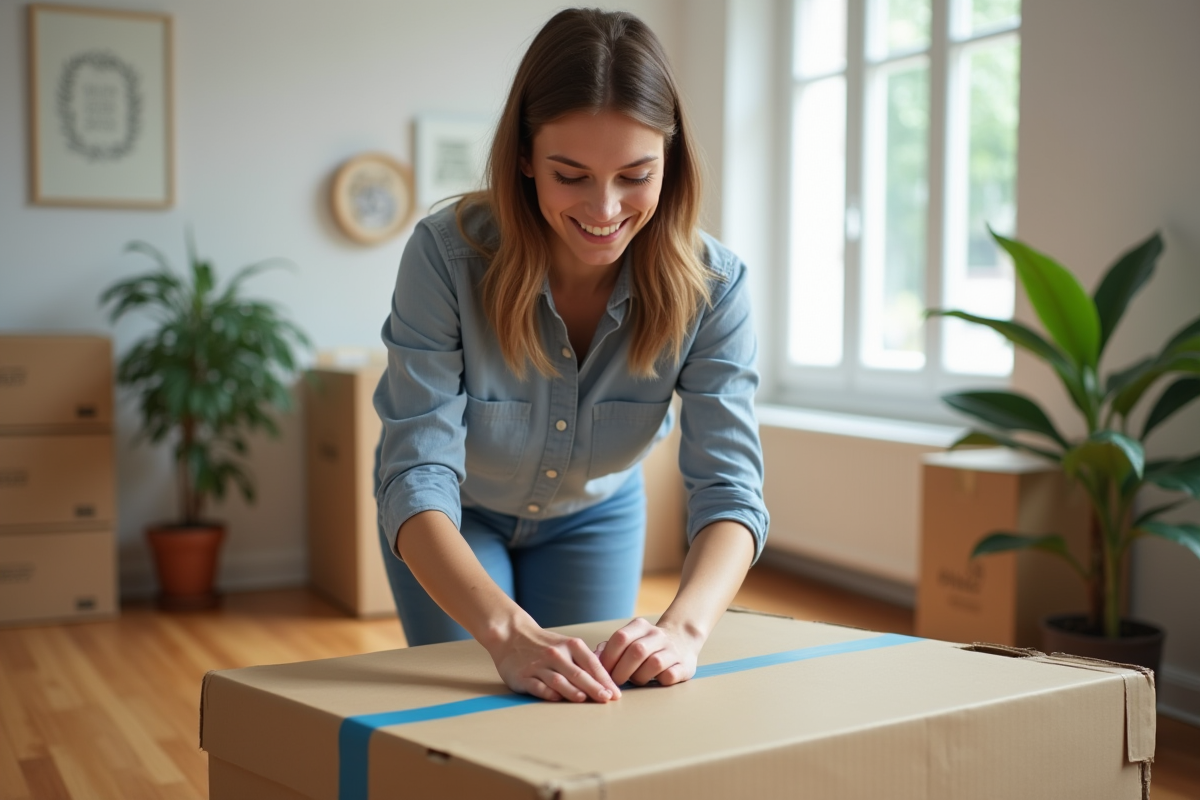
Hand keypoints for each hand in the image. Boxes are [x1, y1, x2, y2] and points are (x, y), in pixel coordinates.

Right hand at [486, 617, 622, 702]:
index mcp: (571, 646)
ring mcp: (539, 665)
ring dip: (572, 690)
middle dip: (594, 687)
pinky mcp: (523, 676)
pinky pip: (537, 686)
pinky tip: (556, 698)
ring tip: (584, 699)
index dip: (605, 680)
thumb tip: (607, 683)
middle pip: (578, 673)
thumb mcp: (568, 646)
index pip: (592, 664)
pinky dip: (547, 692)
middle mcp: (556, 655)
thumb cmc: (546, 645)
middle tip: (606, 699)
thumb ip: (585, 662)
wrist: (512, 636)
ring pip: (558, 680)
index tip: (615, 694)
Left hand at [596, 618, 700, 686]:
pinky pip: (670, 675)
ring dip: (639, 677)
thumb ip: (610, 647)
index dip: (608, 657)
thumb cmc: (647, 646)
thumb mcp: (629, 640)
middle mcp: (658, 635)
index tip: (602, 672)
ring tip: (635, 680)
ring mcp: (672, 649)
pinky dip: (659, 681)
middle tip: (614, 683)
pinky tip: (654, 681)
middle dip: (621, 671)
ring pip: (653, 663)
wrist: (683, 640)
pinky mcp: (684, 665)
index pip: (620, 638)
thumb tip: (593, 658)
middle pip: (636, 651)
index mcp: (641, 626)